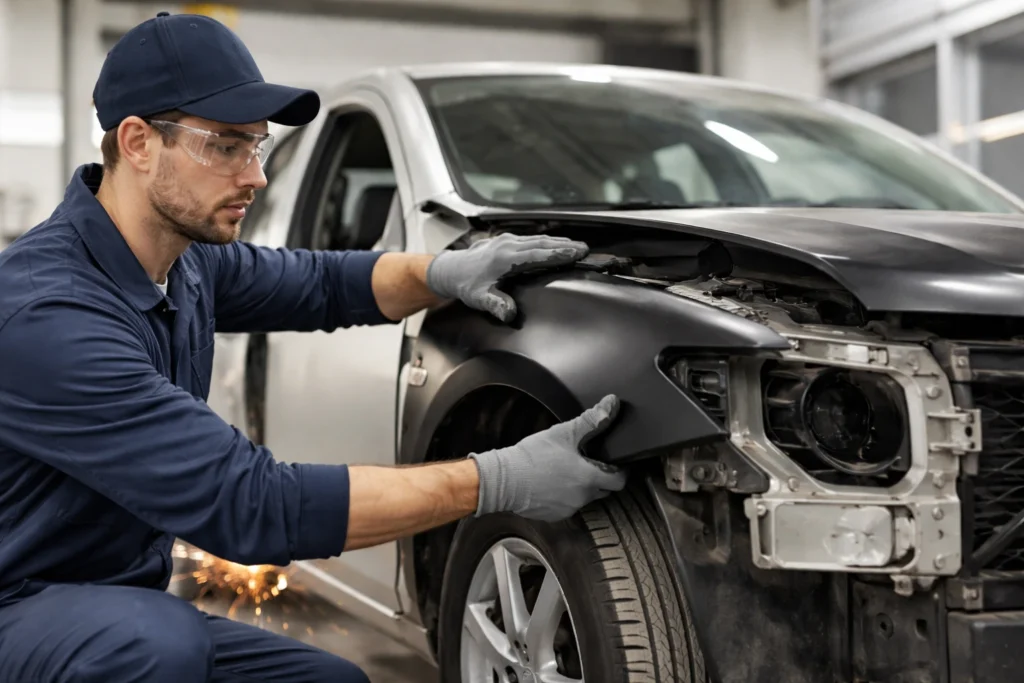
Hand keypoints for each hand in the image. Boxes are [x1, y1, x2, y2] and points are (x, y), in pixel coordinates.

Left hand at [425, 233, 588, 322]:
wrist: (451, 269)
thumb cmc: (467, 285)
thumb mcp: (479, 298)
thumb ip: (496, 305)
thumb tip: (510, 314)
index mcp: (505, 258)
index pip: (538, 255)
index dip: (559, 254)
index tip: (577, 253)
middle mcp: (508, 245)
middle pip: (542, 243)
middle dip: (565, 246)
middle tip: (585, 249)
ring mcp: (507, 240)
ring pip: (538, 239)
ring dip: (558, 241)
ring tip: (577, 246)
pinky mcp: (506, 239)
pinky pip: (531, 238)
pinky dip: (546, 241)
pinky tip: (556, 243)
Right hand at [469, 395, 627, 521]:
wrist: (503, 480)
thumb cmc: (531, 458)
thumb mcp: (564, 433)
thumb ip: (591, 420)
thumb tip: (611, 405)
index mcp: (588, 478)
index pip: (619, 481)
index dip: (620, 471)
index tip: (615, 464)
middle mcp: (582, 498)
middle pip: (603, 490)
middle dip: (600, 477)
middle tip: (588, 463)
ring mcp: (568, 509)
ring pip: (584, 498)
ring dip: (581, 486)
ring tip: (566, 471)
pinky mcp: (554, 515)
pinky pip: (567, 505)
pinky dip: (564, 496)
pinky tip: (552, 483)